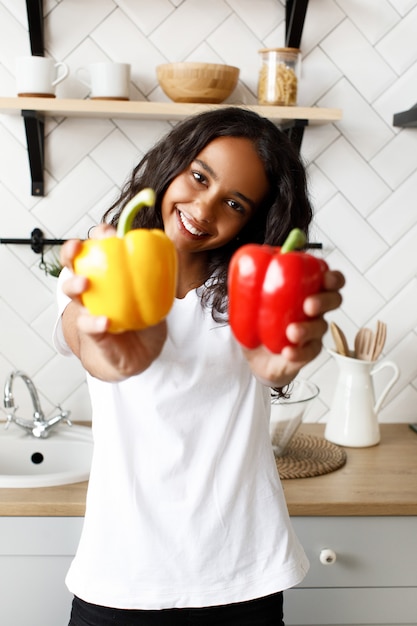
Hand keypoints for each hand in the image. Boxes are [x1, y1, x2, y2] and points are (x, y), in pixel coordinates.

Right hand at [59, 227, 167, 381]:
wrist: (138, 353)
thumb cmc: (143, 319)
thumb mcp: (157, 294)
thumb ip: (161, 275)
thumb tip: (171, 250)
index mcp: (105, 275)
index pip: (96, 249)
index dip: (96, 237)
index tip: (105, 232)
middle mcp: (92, 289)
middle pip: (73, 265)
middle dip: (70, 253)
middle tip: (78, 248)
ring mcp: (88, 309)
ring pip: (73, 293)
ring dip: (75, 284)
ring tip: (85, 283)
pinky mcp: (93, 332)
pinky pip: (89, 326)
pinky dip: (94, 323)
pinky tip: (104, 321)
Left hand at [243, 268, 344, 386]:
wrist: (256, 356)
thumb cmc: (259, 322)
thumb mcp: (249, 300)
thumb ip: (251, 281)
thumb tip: (249, 262)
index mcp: (306, 290)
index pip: (329, 280)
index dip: (333, 278)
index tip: (325, 278)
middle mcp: (314, 310)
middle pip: (333, 300)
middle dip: (324, 300)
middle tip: (309, 304)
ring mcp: (313, 331)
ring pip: (320, 327)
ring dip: (308, 328)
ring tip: (292, 331)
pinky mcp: (307, 352)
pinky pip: (309, 352)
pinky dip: (299, 352)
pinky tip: (288, 351)